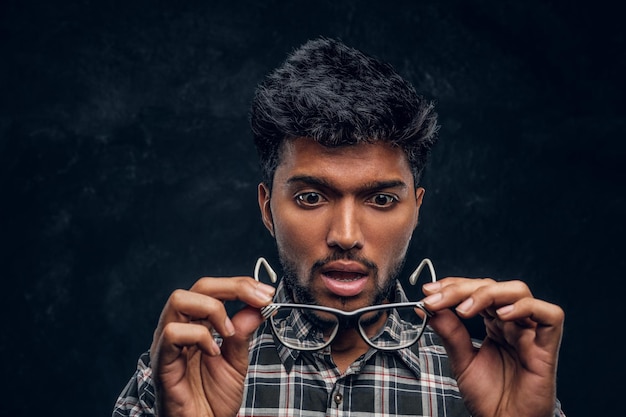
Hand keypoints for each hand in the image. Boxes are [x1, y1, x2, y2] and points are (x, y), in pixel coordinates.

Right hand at [150, 276, 274, 416]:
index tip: (266, 293)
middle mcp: (180, 328)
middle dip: (234, 287)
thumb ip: (244, 333)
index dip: (241, 285)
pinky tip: (213, 352)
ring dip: (213, 309)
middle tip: (260, 300)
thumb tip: (258, 307)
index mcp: (196, 325)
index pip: (213, 289)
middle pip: (199, 286)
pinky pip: (172, 333)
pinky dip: (199, 336)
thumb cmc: (213, 400)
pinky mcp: (163, 362)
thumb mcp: (237, 361)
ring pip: (179, 299)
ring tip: (230, 332)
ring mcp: (168, 343)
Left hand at [422, 277, 563, 416]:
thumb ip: (449, 332)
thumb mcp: (461, 361)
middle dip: (462, 289)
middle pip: (493, 286)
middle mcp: (512, 323)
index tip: (429, 292)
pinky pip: (549, 315)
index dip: (453, 286)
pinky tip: (502, 315)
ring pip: (518, 292)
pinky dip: (526, 307)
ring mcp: (530, 333)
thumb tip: (427, 306)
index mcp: (494, 324)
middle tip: (437, 300)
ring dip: (488, 293)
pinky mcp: (547, 347)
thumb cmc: (488, 398)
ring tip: (464, 309)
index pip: (476, 290)